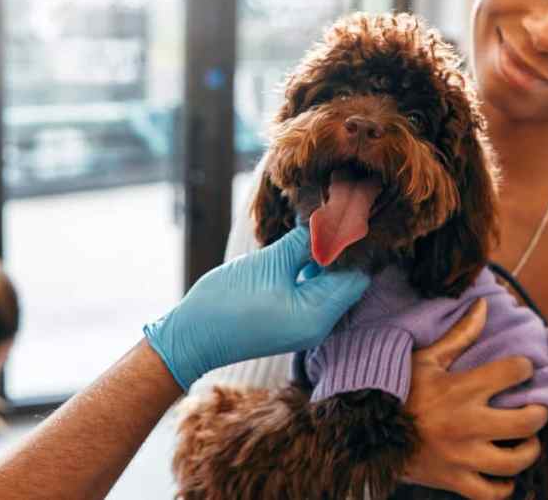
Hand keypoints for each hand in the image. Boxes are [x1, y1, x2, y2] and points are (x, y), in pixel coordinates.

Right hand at [143, 226, 368, 389]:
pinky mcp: (292, 318)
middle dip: (341, 247)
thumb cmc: (227, 301)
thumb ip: (306, 241)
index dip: (354, 244)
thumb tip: (333, 218)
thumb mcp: (271, 263)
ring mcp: (306, 323)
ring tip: (318, 221)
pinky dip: (311, 266)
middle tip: (334, 211)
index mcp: (319, 316)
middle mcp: (319, 324)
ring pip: (329, 282)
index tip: (346, 213)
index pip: (356, 276)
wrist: (191, 336)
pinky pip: (313, 288)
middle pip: (347, 279)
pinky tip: (303, 242)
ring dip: (325, 254)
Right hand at [404, 299, 547, 499]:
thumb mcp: (427, 358)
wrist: (367, 431)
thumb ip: (460, 335)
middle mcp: (467, 424)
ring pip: (515, 461)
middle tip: (537, 408)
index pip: (514, 372)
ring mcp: (462, 456)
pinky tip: (506, 475)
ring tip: (526, 441)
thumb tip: (482, 305)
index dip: (525, 367)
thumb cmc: (400, 391)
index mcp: (462, 388)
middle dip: (540, 413)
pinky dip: (504, 488)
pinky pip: (490, 493)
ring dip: (529, 450)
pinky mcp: (453, 480)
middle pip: (527, 422)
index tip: (522, 369)